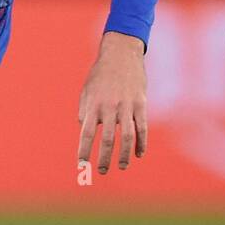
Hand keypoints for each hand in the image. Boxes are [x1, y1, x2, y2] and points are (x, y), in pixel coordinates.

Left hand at [78, 31, 147, 173]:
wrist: (121, 53)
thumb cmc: (101, 74)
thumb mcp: (87, 90)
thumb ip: (84, 110)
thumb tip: (83, 129)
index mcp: (93, 105)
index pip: (85, 134)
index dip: (84, 151)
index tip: (82, 165)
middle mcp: (109, 107)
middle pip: (107, 139)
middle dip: (104, 158)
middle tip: (102, 171)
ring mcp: (126, 105)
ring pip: (126, 137)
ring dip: (124, 155)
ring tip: (122, 167)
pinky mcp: (141, 103)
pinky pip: (142, 127)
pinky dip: (141, 143)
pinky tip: (139, 154)